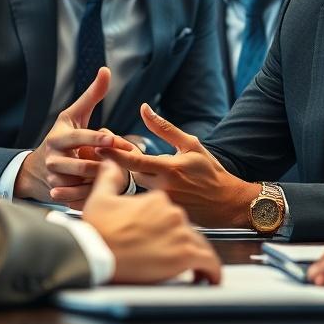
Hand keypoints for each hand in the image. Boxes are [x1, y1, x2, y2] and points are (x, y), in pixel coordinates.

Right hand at [15, 67, 117, 205]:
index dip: (96, 138)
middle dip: (103, 164)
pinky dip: (95, 194)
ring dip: (102, 181)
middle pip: (82, 165)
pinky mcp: (59, 194)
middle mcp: (53, 159)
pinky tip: (109, 190)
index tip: (113, 139)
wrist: (39, 168)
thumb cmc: (64, 136)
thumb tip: (106, 70)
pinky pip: (81, 197)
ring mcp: (55, 179)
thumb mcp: (74, 115)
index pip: (79, 138)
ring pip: (83, 183)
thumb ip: (92, 95)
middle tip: (125, 163)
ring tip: (120, 175)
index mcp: (58, 138)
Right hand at [83, 160, 221, 284]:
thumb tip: (110, 163)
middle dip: (179, 243)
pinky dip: (210, 271)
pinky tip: (208, 278)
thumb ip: (110, 178)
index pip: (171, 213)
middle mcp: (173, 213)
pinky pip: (209, 263)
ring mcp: (181, 233)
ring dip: (194, 257)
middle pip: (185, 230)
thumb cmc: (98, 230)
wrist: (96, 254)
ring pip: (198, 246)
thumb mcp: (101, 198)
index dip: (166, 228)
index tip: (160, 239)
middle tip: (168, 258)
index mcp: (158, 199)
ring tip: (190, 271)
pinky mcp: (185, 254)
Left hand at [97, 103, 259, 226]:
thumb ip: (164, 128)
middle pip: (130, 175)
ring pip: (137, 188)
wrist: (226, 203)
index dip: (113, 153)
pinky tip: (147, 187)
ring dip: (132, 177)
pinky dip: (141, 192)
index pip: (133, 161)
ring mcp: (162, 204)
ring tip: (128, 168)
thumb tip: (144, 108)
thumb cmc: (210, 171)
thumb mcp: (191, 144)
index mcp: (169, 168)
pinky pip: (144, 202)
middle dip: (121, 164)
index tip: (96, 145)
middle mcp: (162, 188)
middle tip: (108, 152)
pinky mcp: (163, 214)